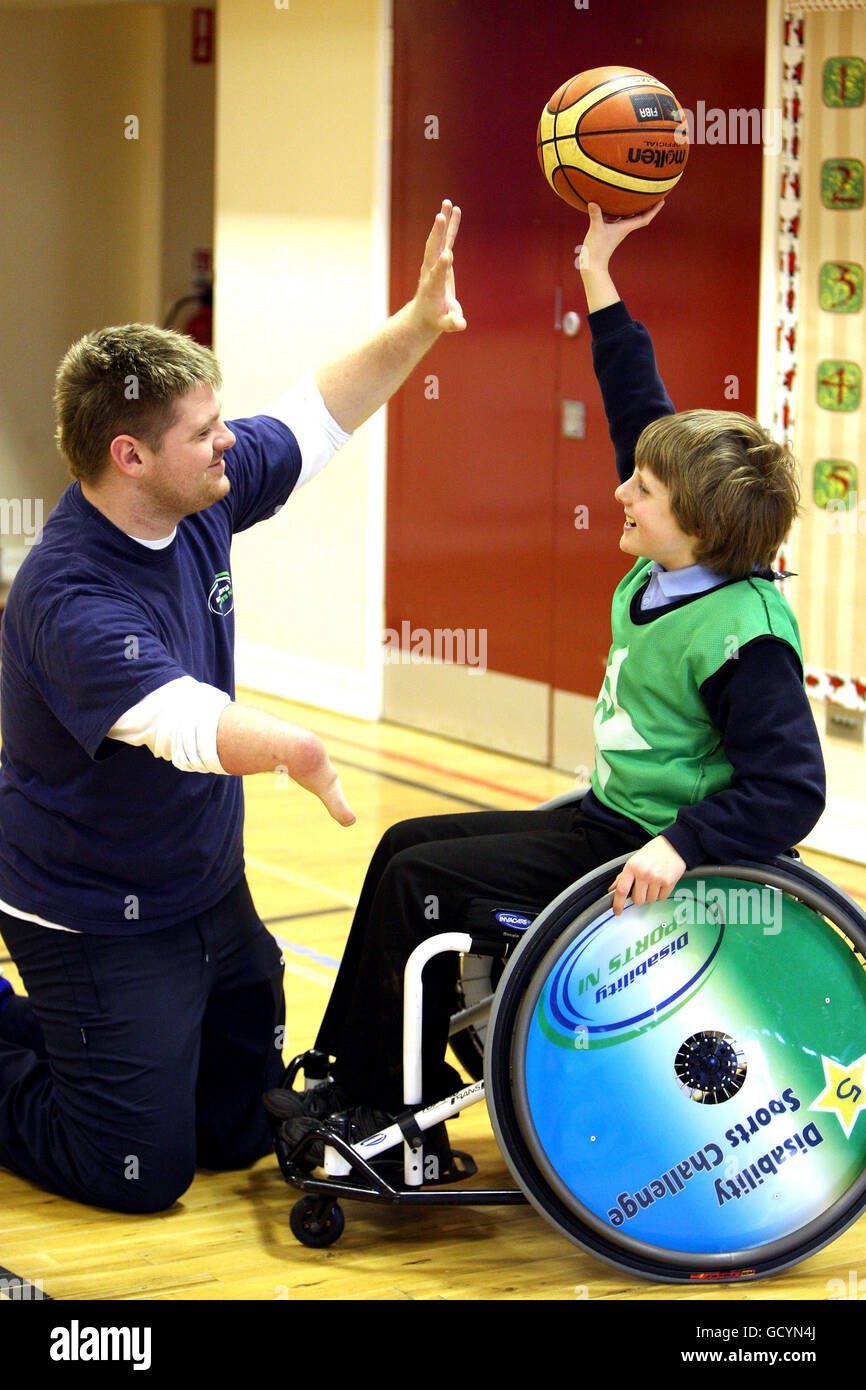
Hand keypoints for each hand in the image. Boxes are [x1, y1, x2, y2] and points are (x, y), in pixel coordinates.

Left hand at [411, 200, 465, 334]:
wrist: (425, 313)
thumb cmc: (437, 318)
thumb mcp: (445, 324)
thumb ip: (452, 323)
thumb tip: (460, 325)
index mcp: (433, 287)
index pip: (437, 274)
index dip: (442, 265)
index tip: (447, 254)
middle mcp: (431, 271)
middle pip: (433, 250)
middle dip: (436, 235)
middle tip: (439, 217)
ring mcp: (435, 262)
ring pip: (438, 239)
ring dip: (443, 222)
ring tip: (447, 203)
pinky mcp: (441, 258)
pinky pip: (446, 238)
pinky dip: (450, 225)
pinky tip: (455, 210)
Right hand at [578, 200, 664, 276]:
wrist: (593, 263)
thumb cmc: (597, 248)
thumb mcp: (596, 229)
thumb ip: (596, 215)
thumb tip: (592, 202)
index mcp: (626, 227)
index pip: (644, 218)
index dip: (654, 209)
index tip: (663, 200)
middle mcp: (624, 228)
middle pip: (640, 216)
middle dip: (648, 206)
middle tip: (655, 194)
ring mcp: (617, 230)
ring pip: (630, 217)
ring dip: (636, 208)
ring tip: (640, 197)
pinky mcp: (610, 231)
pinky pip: (619, 218)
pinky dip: (621, 210)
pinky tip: (616, 204)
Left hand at [608, 836, 684, 915]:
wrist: (673, 845)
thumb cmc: (653, 852)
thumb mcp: (634, 860)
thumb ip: (623, 876)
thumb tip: (612, 889)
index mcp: (632, 867)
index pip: (622, 890)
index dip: (618, 904)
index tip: (617, 911)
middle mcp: (643, 873)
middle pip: (637, 899)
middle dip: (639, 896)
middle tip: (643, 886)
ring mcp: (656, 878)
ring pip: (650, 900)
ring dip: (651, 894)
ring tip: (654, 881)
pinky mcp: (668, 882)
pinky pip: (662, 898)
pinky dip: (661, 893)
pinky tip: (662, 882)